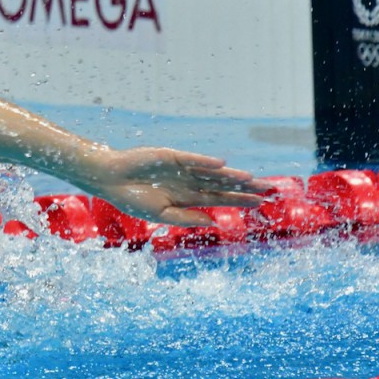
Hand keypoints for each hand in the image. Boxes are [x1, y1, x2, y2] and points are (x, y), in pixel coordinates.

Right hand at [86, 147, 266, 225]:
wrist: (110, 179)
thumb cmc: (131, 199)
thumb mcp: (160, 215)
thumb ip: (186, 218)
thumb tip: (213, 222)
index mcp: (187, 197)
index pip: (219, 199)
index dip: (239, 201)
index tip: (260, 203)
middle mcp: (189, 182)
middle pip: (222, 185)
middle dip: (244, 187)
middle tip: (268, 188)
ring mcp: (181, 168)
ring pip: (212, 172)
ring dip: (230, 175)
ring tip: (251, 179)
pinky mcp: (171, 157)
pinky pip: (192, 160)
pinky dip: (206, 162)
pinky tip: (222, 164)